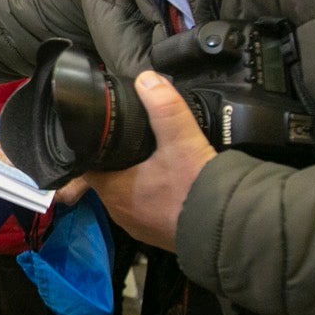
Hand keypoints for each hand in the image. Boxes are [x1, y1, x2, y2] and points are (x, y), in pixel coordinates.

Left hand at [66, 70, 215, 250]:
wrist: (227, 230)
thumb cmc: (196, 189)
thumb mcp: (181, 140)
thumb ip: (164, 107)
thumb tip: (147, 80)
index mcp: (113, 190)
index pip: (87, 165)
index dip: (92, 149)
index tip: (100, 136)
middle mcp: (120, 212)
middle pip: (106, 179)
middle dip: (115, 162)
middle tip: (127, 143)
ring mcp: (139, 226)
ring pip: (127, 196)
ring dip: (134, 180)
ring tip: (148, 161)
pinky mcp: (158, 234)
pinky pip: (147, 210)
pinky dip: (152, 196)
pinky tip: (168, 184)